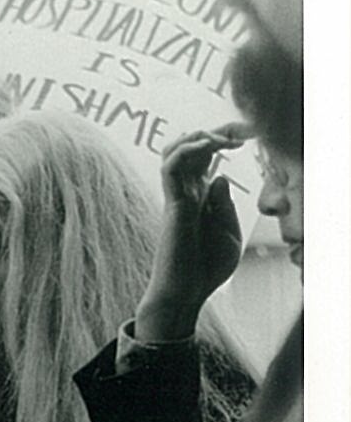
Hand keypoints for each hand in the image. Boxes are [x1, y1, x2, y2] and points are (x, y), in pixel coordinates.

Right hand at [136, 124, 249, 341]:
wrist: (187, 292)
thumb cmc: (206, 269)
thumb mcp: (228, 232)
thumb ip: (225, 204)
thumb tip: (219, 177)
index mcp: (202, 196)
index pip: (209, 155)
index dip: (227, 136)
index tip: (251, 132)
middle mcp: (187, 191)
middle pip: (193, 145)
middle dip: (219, 129)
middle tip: (244, 129)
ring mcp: (178, 195)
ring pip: (175, 149)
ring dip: (199, 135)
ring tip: (223, 139)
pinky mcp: (172, 203)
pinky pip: (170, 166)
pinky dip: (187, 149)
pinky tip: (209, 147)